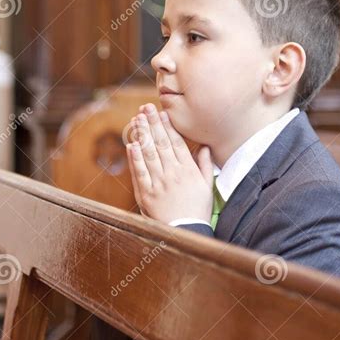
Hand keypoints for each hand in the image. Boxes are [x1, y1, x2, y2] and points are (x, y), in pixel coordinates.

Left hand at [126, 104, 213, 225]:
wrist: (186, 232)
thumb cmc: (198, 209)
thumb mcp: (207, 186)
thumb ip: (205, 164)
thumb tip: (205, 146)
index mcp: (188, 170)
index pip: (176, 142)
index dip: (168, 126)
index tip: (162, 113)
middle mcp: (173, 174)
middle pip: (160, 143)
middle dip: (152, 124)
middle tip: (146, 108)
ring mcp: (158, 183)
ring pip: (149, 154)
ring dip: (142, 135)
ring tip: (136, 120)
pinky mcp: (147, 194)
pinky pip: (139, 173)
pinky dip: (134, 158)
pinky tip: (131, 145)